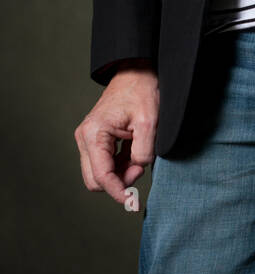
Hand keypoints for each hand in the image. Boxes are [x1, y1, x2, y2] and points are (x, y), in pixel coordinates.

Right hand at [74, 63, 158, 206]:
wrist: (136, 71)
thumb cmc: (142, 91)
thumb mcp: (149, 123)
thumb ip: (143, 152)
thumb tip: (137, 169)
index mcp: (94, 134)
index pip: (101, 176)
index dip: (117, 192)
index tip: (132, 202)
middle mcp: (85, 138)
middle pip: (94, 180)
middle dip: (118, 182)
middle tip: (140, 169)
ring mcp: (88, 138)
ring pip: (99, 173)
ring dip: (119, 174)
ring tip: (140, 159)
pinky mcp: (95, 138)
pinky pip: (103, 163)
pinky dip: (119, 165)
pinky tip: (134, 155)